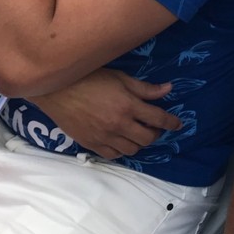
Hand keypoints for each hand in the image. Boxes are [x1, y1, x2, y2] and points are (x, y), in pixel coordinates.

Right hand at [29, 68, 181, 158]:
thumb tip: (168, 89)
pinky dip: (122, 150)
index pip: (158, 119)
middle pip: (147, 138)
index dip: (171, 123)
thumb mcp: (120, 78)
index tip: (177, 124)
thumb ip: (145, 88)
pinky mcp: (91, 144)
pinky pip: (114, 155)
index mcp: (128, 106)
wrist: (56, 90)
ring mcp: (105, 137)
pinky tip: (121, 140)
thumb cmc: (89, 78)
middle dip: (156, 133)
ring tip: (137, 132)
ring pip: (132, 149)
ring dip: (139, 142)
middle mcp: (119, 124)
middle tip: (153, 126)